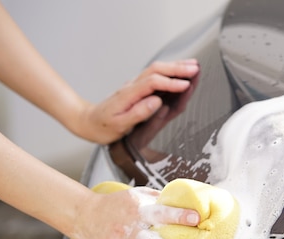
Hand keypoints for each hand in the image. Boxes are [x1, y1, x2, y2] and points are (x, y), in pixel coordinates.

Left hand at [72, 59, 199, 143]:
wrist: (89, 122)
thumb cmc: (103, 126)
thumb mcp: (118, 124)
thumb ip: (138, 113)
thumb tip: (157, 102)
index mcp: (128, 95)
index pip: (153, 83)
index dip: (170, 83)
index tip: (185, 85)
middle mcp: (132, 87)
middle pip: (156, 70)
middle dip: (177, 68)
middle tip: (195, 69)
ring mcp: (135, 86)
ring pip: (156, 70)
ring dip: (175, 67)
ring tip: (193, 67)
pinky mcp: (138, 89)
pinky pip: (156, 76)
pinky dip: (170, 72)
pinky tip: (180, 73)